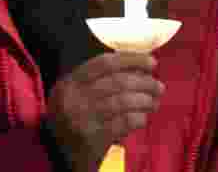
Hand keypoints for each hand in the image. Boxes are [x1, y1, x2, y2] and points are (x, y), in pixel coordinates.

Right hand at [45, 52, 163, 171]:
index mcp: (69, 83)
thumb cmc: (73, 122)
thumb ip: (100, 80)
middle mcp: (73, 98)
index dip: (132, 60)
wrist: (58, 158)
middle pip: (118, 82)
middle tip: (159, 87)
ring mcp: (81, 119)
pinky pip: (123, 123)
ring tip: (154, 103)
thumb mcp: (76, 95)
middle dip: (145, 82)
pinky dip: (138, 118)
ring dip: (145, 101)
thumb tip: (140, 68)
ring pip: (123, 101)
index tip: (152, 62)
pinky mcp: (91, 140)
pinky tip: (143, 119)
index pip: (105, 63)